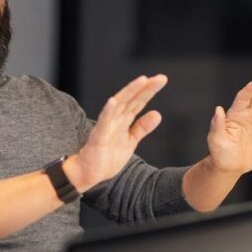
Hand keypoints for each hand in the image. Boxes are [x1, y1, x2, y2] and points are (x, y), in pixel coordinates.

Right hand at [67, 74, 168, 191]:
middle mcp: (115, 120)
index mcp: (123, 120)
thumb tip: (158, 113)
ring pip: (119, 106)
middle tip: (160, 78)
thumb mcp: (130, 141)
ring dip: (129, 92)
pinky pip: (103, 123)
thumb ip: (142, 127)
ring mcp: (106, 127)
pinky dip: (108, 111)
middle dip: (144, 88)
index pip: (138, 102)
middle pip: (131, 99)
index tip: (161, 79)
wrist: (89, 174)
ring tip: (141, 81)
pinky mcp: (98, 138)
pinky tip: (113, 101)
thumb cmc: (107, 157)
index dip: (149, 91)